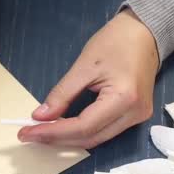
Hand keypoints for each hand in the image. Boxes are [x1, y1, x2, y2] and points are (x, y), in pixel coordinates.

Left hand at [17, 9, 158, 148]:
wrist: (144, 34)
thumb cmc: (116, 42)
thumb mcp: (84, 66)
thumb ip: (62, 94)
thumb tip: (40, 117)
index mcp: (124, 99)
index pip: (84, 126)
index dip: (55, 132)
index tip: (29, 132)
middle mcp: (134, 114)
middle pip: (91, 138)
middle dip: (59, 139)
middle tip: (31, 135)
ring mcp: (138, 118)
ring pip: (98, 139)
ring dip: (70, 139)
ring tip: (44, 133)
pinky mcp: (136, 117)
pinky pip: (106, 131)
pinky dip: (84, 132)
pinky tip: (65, 128)